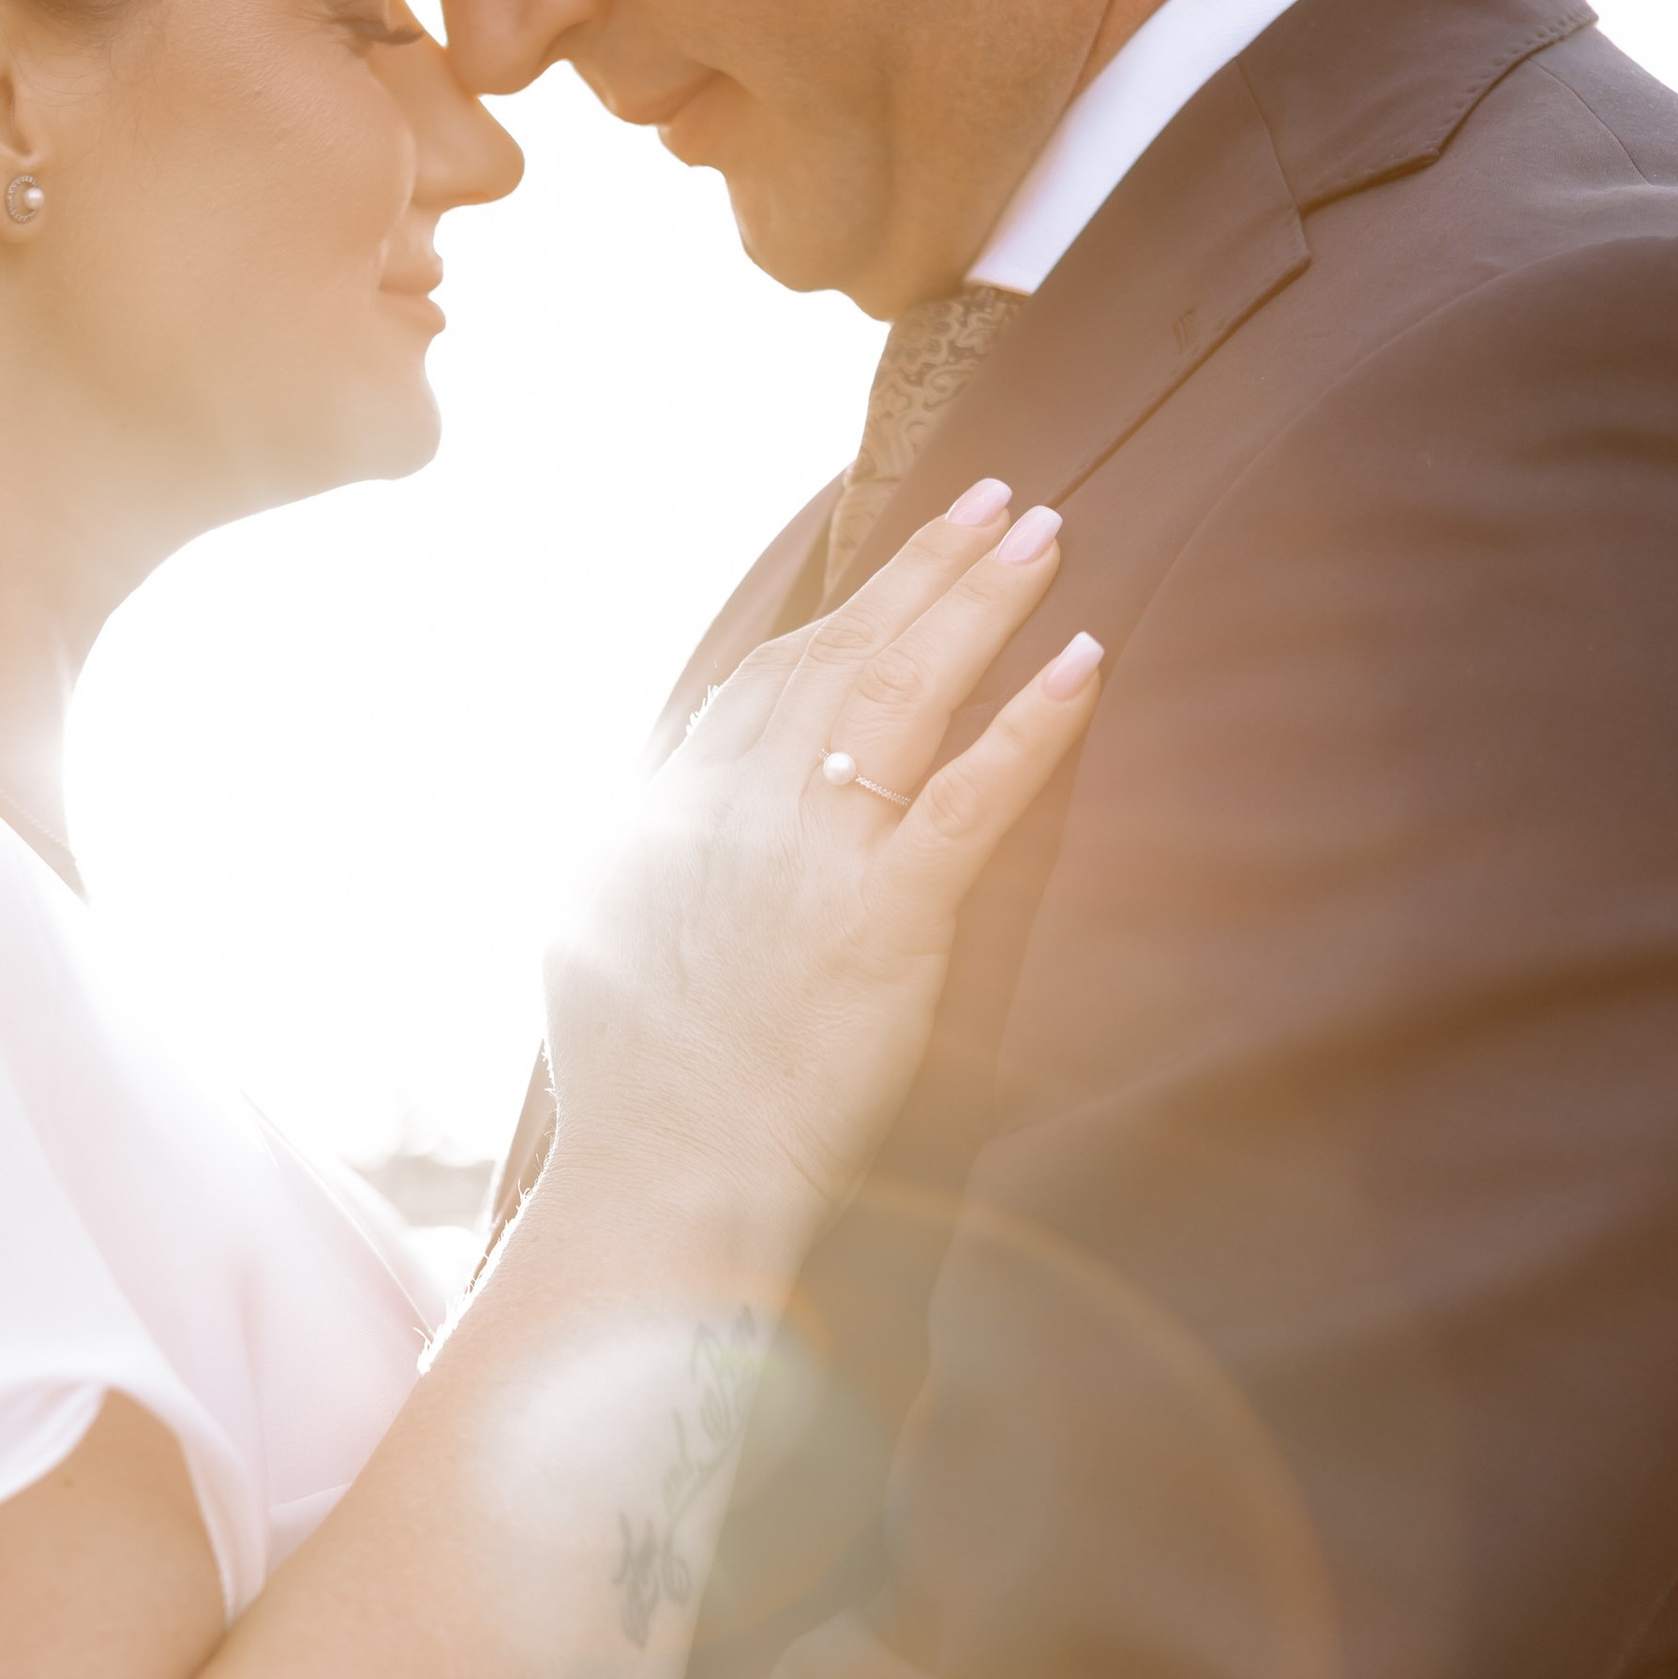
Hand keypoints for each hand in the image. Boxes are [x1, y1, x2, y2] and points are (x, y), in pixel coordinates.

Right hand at [545, 482, 1099, 1262]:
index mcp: (670, 812)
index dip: (838, 614)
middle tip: (1000, 497)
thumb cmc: (632, 1091)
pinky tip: (1083, 662)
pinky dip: (1031, 724)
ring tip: (1047, 533)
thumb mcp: (593, 940)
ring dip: (981, 602)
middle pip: (844, 653)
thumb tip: (660, 812)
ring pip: (905, 692)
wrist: (660, 1181)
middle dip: (926, 567)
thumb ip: (640, 855)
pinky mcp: (887, 919)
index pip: (765, 679)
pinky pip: (970, 797)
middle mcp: (737, 808)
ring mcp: (813, 857)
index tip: (892, 570)